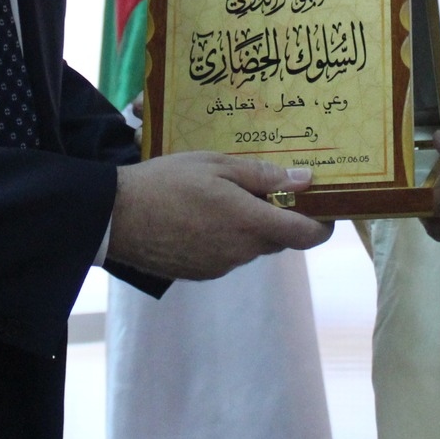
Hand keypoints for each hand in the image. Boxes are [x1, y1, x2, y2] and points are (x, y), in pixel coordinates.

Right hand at [109, 153, 333, 279]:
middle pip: (278, 239)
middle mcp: (242, 252)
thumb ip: (263, 175)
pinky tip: (199, 217)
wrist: (114, 217)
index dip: (324, 223)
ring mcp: (220, 266)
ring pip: (250, 246)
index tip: (325, 206)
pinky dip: (224, 238)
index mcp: (251, 224)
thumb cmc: (166, 182)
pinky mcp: (200, 273)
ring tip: (220, 197)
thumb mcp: (216, 165)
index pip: (308, 235)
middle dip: (278, 217)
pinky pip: (226, 255)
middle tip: (262, 187)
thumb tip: (305, 180)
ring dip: (247, 227)